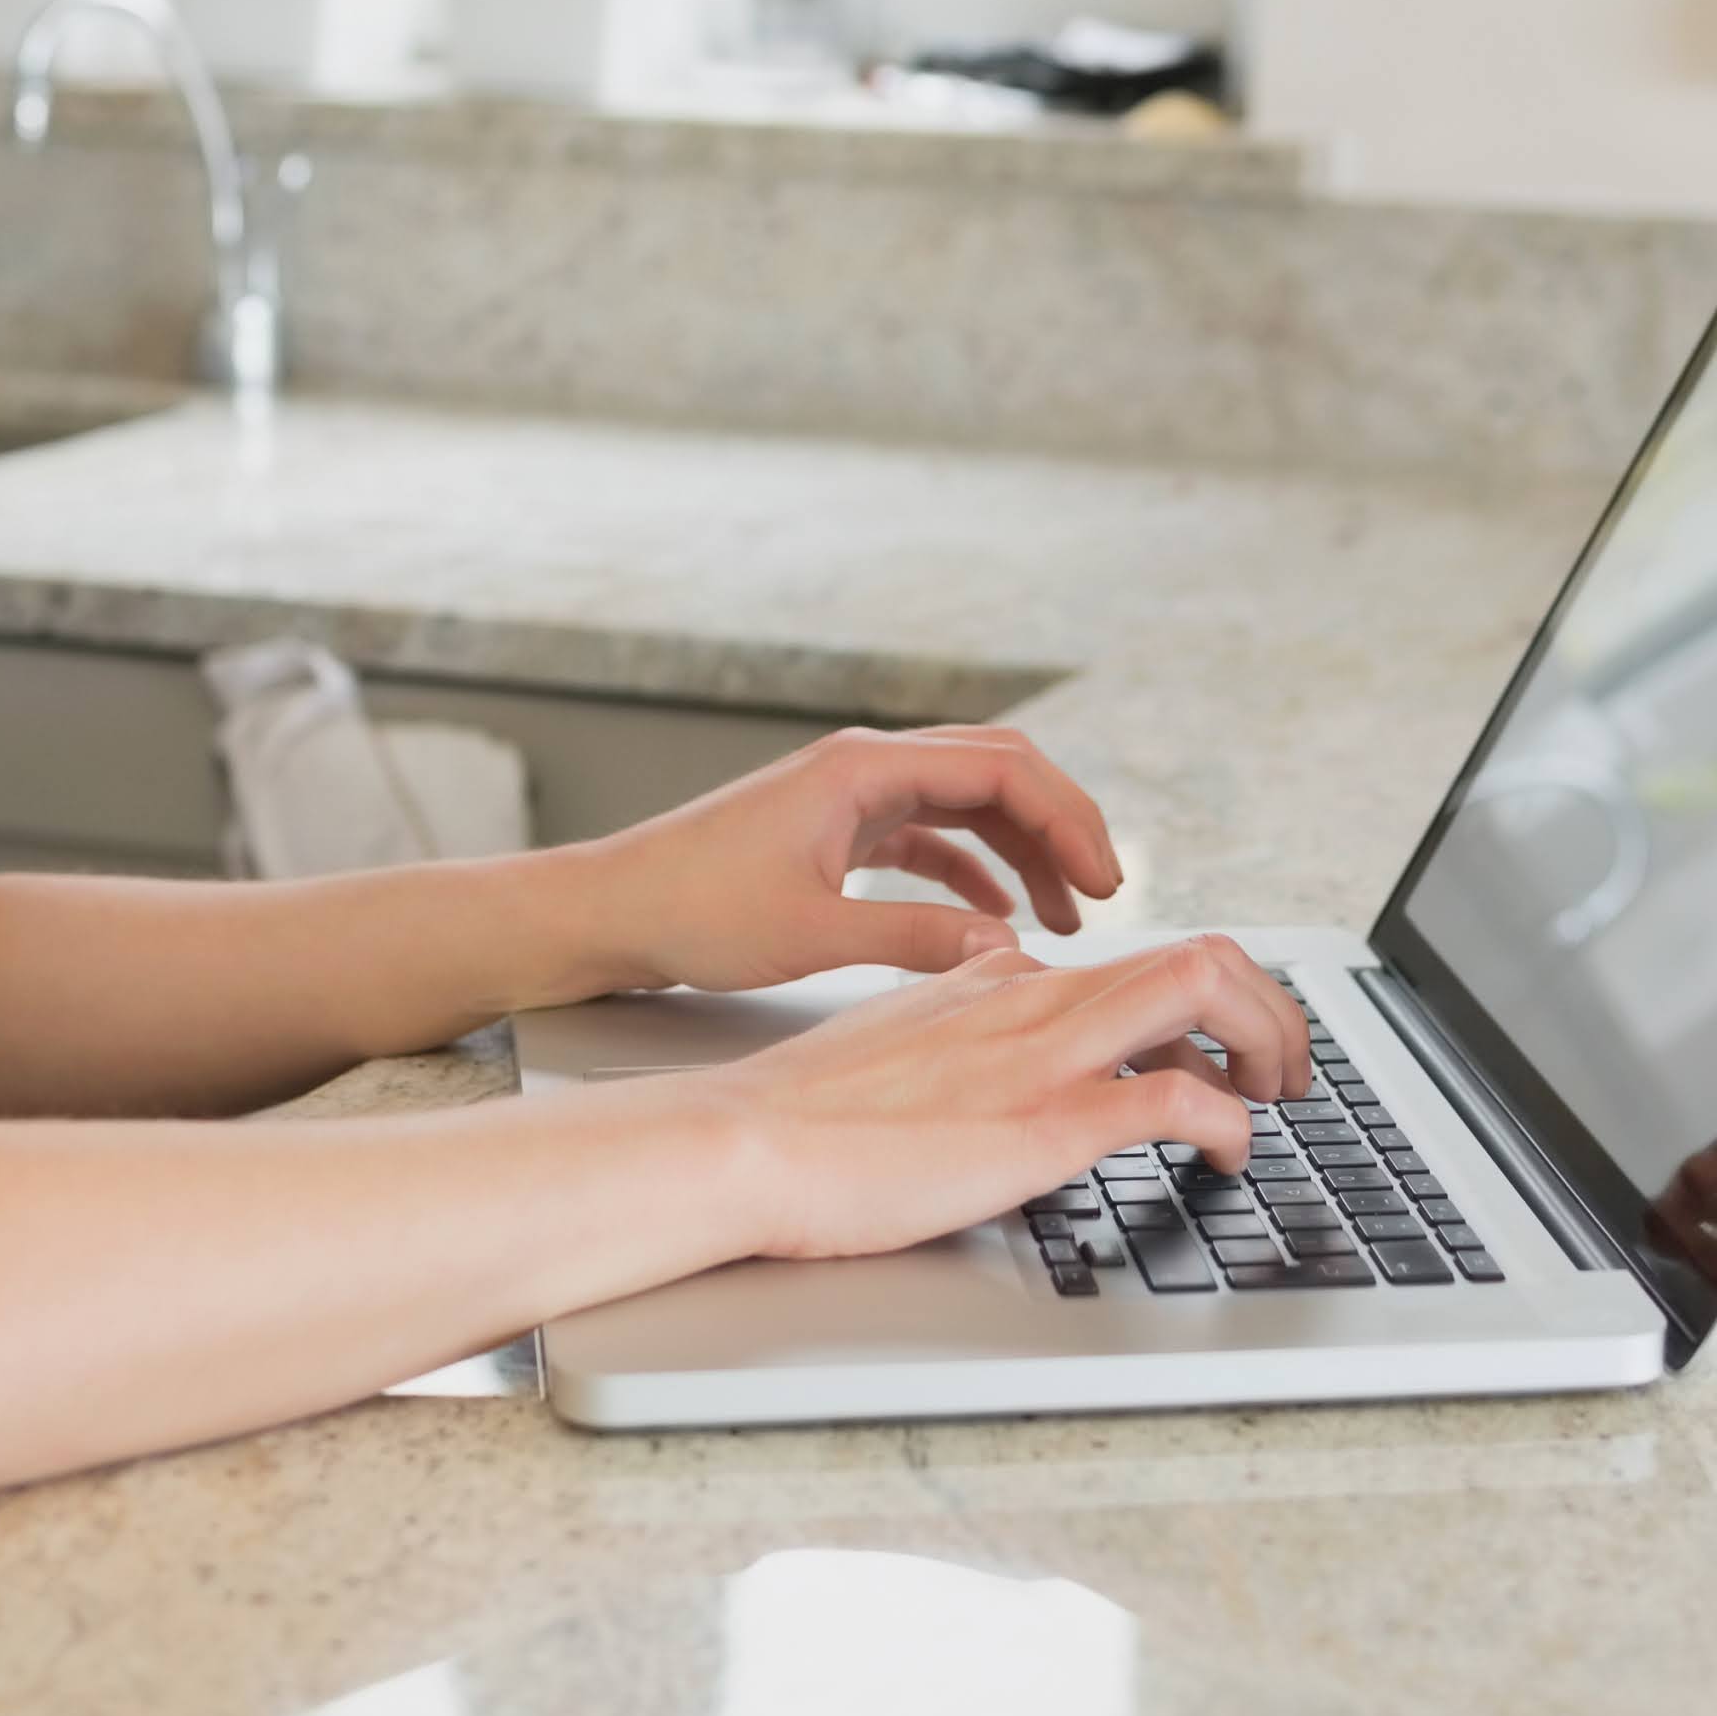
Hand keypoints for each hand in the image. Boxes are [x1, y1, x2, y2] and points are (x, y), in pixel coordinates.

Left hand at [567, 722, 1131, 992]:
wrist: (609, 912)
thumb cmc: (691, 912)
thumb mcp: (810, 935)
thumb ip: (913, 939)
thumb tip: (1005, 948)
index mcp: (863, 769)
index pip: (1002, 768)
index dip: (1068, 819)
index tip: (1107, 880)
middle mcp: (865, 767)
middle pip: (998, 773)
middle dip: (1060, 826)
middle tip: (1106, 891)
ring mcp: (851, 796)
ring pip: (968, 804)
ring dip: (1023, 851)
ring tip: (1067, 916)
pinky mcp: (837, 832)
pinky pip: (930, 836)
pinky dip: (973, 870)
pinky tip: (998, 918)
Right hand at [661, 932, 1314, 1259]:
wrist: (744, 1144)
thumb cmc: (797, 1116)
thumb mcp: (888, 1044)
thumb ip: (948, 1023)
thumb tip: (987, 1026)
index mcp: (998, 978)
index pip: (1134, 958)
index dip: (1203, 996)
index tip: (1224, 1042)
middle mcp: (1035, 997)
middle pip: (1201, 952)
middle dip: (1271, 1003)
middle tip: (1289, 1066)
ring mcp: (1046, 1053)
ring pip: (1208, 990)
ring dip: (1273, 1040)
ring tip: (1285, 1096)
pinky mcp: (1048, 1121)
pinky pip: (1182, 1098)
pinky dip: (1232, 1124)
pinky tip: (1234, 1156)